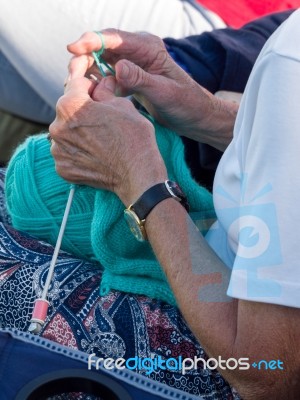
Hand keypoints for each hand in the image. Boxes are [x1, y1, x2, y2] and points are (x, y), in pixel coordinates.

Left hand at [49, 75, 166, 205]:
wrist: (138, 175)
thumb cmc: (134, 137)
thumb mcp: (123, 105)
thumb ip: (105, 91)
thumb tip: (101, 83)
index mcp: (70, 105)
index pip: (76, 84)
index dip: (90, 83)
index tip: (98, 89)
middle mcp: (57, 127)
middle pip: (68, 110)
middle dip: (83, 110)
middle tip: (103, 119)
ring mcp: (58, 150)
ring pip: (66, 132)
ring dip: (78, 132)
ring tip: (100, 139)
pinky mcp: (62, 168)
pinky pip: (67, 153)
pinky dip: (78, 152)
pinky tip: (95, 154)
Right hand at [67, 30, 235, 149]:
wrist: (195, 116)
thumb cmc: (185, 103)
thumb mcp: (164, 92)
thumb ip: (141, 80)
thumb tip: (118, 68)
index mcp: (149, 47)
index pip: (114, 38)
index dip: (91, 41)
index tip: (73, 48)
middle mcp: (138, 51)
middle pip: (103, 48)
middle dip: (84, 58)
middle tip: (71, 75)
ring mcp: (133, 64)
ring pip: (102, 63)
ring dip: (88, 73)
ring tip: (77, 87)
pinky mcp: (130, 78)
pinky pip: (107, 77)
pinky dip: (98, 84)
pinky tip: (91, 96)